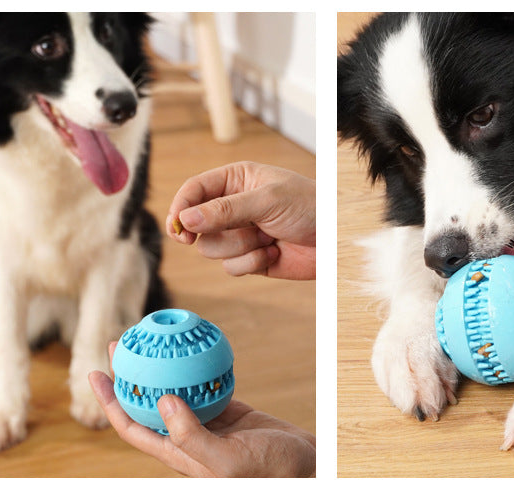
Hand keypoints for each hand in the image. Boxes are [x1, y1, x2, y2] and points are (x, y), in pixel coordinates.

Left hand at [88, 342, 315, 476]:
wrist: (304, 468)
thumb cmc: (267, 473)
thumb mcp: (227, 461)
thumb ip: (193, 437)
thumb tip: (162, 401)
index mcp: (178, 453)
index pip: (132, 426)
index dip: (111, 401)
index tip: (97, 373)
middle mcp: (186, 436)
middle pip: (147, 402)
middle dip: (129, 374)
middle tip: (120, 342)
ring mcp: (207, 422)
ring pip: (173, 389)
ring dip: (158, 366)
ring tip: (149, 339)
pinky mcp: (228, 409)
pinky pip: (204, 383)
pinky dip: (195, 365)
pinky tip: (192, 347)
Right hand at [167, 161, 315, 279]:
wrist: (335, 240)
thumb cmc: (309, 207)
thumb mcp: (267, 201)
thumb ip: (224, 210)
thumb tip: (185, 219)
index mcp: (235, 180)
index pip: (194, 191)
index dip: (181, 209)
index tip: (179, 230)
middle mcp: (232, 206)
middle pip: (198, 226)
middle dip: (223, 233)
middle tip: (248, 231)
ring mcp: (240, 233)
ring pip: (212, 249)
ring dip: (241, 248)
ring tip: (268, 239)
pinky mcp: (249, 258)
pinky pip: (231, 268)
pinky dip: (251, 263)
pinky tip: (273, 253)